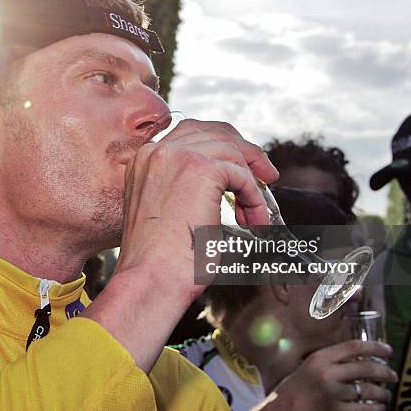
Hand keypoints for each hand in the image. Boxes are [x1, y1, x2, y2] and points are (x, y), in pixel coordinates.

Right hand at [118, 118, 277, 288]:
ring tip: (256, 213)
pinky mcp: (201, 169)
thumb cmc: (158, 259)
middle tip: (266, 175)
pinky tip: (253, 220)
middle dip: (245, 151)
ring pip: (231, 151)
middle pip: (214, 132)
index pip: (189, 133)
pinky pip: (242, 175)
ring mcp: (178, 156)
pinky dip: (254, 198)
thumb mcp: (165, 211)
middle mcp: (157, 151)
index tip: (241, 165)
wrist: (151, 278)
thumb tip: (225, 178)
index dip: (221, 145)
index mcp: (144, 160)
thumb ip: (183, 187)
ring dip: (252, 182)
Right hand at [257, 340, 396, 410]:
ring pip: (369, 391)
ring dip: (383, 393)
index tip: (387, 350)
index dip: (375, 347)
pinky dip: (376, 408)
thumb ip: (329, 362)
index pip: (353, 347)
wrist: (283, 410)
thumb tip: (358, 360)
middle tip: (393, 375)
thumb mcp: (307, 367)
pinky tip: (377, 407)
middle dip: (385, 372)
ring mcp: (333, 395)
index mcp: (319, 359)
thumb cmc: (294, 390)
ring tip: (386, 394)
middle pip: (366, 368)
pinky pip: (366, 409)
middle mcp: (327, 374)